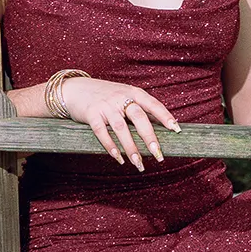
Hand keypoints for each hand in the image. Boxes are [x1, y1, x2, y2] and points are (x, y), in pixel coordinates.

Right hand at [60, 77, 179, 169]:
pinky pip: (102, 132)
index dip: (165, 116)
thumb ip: (141, 109)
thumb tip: (163, 126)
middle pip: (139, 117)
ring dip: (131, 147)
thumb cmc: (106, 95)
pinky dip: (111, 146)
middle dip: (149, 137)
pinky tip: (118, 158)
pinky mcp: (91, 114)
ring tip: (139, 163)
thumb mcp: (125, 96)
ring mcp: (105, 106)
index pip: (153, 104)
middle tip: (158, 154)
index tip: (176, 130)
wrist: (74, 89)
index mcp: (133, 92)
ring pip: (121, 128)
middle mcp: (120, 97)